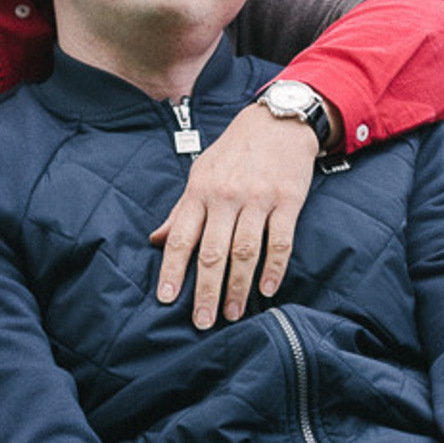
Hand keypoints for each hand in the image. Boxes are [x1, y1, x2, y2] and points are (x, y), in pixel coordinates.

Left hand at [151, 101, 319, 325]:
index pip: (181, 236)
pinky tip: (268, 289)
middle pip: (213, 252)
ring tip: (232, 314)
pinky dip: (274, 268)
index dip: (172, 269)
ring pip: (246, 251)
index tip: (166, 298)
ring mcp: (259, 199)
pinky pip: (281, 241)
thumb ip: (180, 210)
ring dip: (238, 286)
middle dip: (206, 290)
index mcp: (201, 191)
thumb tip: (155, 240)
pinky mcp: (288, 201)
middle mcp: (227, 196)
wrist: (278, 121)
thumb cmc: (235, 151)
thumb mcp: (201, 173)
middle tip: (202, 321)